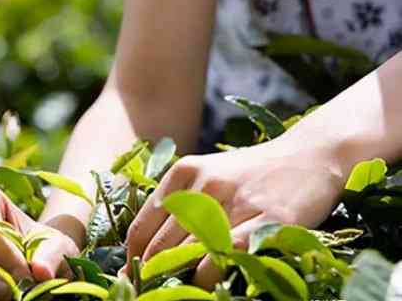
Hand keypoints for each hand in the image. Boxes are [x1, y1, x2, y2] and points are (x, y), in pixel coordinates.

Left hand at [125, 138, 345, 287]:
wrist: (310, 156)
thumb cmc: (251, 174)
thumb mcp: (207, 176)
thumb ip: (178, 205)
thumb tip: (147, 251)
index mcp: (183, 173)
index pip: (140, 228)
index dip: (133, 261)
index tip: (133, 280)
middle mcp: (204, 185)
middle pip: (160, 247)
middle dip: (152, 276)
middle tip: (152, 291)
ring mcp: (236, 202)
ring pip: (188, 256)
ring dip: (179, 280)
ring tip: (179, 289)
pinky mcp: (268, 220)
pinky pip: (224, 259)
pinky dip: (211, 278)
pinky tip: (211, 282)